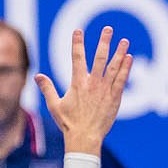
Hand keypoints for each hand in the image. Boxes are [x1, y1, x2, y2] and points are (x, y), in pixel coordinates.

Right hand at [35, 26, 132, 154]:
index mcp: (78, 84)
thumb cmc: (69, 123)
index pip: (77, 58)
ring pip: (114, 67)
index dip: (77, 43)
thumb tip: (37, 75)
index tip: (78, 31)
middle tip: (109, 29)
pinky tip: (129, 58)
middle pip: (100, 58)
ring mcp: (105, 90)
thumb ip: (47, 88)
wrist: (84, 138)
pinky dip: (125, 69)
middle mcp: (93, 84)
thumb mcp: (55, 105)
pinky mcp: (114, 98)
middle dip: (104, 42)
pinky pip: (121, 80)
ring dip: (119, 53)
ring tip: (125, 41)